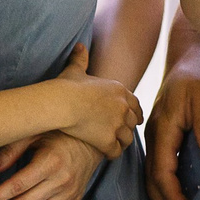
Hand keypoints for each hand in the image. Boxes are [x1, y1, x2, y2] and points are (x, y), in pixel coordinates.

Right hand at [45, 43, 140, 159]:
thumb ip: (80, 59)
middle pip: (134, 122)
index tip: (134, 119)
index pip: (136, 104)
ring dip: (122, 142)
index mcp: (119, 90)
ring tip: (115, 146)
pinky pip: (116, 151)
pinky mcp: (108, 140)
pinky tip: (106, 154)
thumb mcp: (75, 70)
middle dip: (129, 128)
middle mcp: (123, 107)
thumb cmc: (67, 86)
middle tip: (122, 134)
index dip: (135, 113)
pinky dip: (112, 153)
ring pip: (127, 138)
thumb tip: (79, 46)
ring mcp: (117, 125)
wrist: (63, 103)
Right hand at [146, 43, 199, 199]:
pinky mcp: (164, 140)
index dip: (173, 198)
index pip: (162, 174)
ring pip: (153, 182)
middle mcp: (154, 139)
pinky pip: (160, 173)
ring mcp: (156, 140)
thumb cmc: (199, 73)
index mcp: (162, 130)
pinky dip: (166, 194)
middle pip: (153, 185)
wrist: (189, 55)